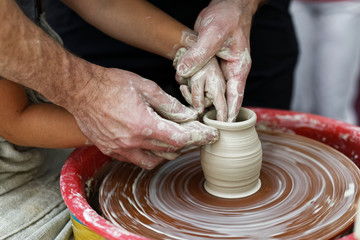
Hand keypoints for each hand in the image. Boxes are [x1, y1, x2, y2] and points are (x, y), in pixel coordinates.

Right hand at [70, 68, 218, 168]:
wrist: (80, 90)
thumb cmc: (111, 84)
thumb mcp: (146, 88)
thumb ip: (169, 105)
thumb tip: (187, 116)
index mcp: (144, 125)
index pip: (180, 139)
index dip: (198, 138)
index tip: (211, 136)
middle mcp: (132, 142)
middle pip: (169, 151)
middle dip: (186, 144)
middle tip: (194, 134)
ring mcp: (120, 149)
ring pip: (153, 161)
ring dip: (167, 153)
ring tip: (174, 140)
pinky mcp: (110, 150)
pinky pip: (135, 160)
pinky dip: (148, 155)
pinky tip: (151, 144)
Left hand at [176, 0, 258, 121]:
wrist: (227, 4)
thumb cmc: (228, 17)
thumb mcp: (213, 34)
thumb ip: (199, 54)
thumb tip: (183, 71)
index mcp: (238, 69)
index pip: (235, 97)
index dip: (229, 114)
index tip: (222, 128)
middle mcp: (230, 71)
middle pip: (222, 97)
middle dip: (211, 109)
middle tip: (200, 122)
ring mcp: (220, 68)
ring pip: (209, 88)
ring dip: (199, 95)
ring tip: (189, 106)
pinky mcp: (210, 62)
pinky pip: (201, 76)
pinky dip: (192, 81)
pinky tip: (182, 83)